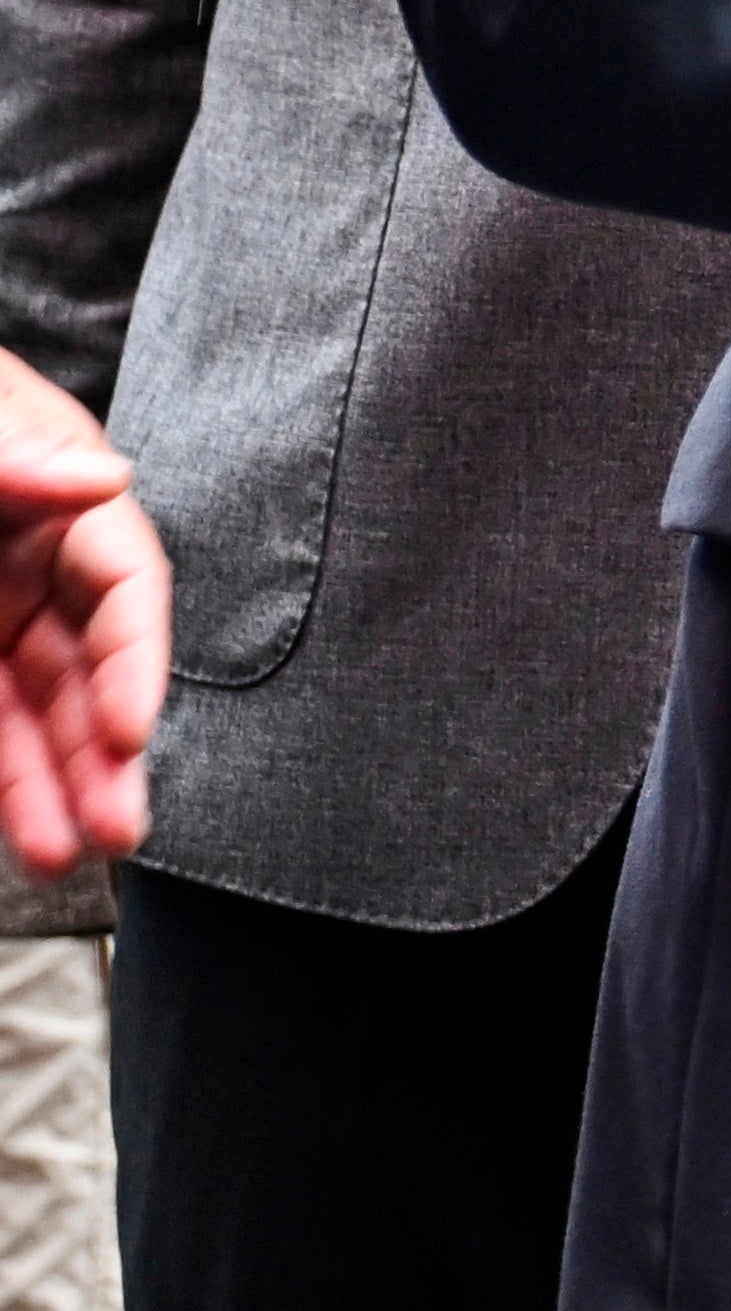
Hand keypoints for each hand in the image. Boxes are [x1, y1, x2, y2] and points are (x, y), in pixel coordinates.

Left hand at [0, 350, 158, 883]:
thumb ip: (17, 455)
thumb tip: (110, 479)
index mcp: (56, 498)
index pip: (122, 587)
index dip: (137, 660)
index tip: (130, 728)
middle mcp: (29, 567)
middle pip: (85, 669)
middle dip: (104, 755)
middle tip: (120, 829)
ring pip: (32, 715)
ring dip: (54, 787)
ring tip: (67, 856)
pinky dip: (2, 782)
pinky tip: (21, 831)